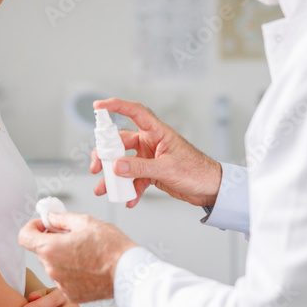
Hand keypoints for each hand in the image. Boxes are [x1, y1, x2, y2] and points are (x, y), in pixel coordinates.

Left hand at [18, 212, 138, 302]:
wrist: (129, 273)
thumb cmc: (111, 247)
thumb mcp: (86, 222)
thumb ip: (61, 219)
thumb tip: (50, 218)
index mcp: (51, 248)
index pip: (24, 237)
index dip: (32, 227)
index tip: (44, 225)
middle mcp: (51, 269)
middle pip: (42, 251)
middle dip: (53, 242)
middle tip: (74, 236)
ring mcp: (61, 284)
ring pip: (55, 266)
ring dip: (64, 258)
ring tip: (87, 253)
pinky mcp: (72, 295)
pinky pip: (65, 280)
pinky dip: (73, 273)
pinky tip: (90, 267)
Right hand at [90, 98, 222, 207]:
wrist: (211, 188)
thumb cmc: (197, 171)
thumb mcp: (166, 169)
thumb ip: (140, 167)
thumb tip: (116, 166)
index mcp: (157, 132)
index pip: (134, 112)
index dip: (116, 106)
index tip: (99, 106)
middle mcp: (151, 142)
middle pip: (121, 142)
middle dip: (106, 155)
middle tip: (96, 167)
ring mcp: (150, 157)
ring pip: (125, 164)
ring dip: (114, 177)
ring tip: (105, 189)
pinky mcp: (152, 172)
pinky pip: (135, 179)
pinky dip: (130, 189)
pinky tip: (129, 199)